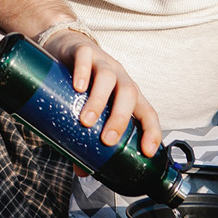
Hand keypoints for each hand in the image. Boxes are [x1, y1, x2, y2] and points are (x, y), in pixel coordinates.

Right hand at [40, 29, 160, 156]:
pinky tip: (78, 87)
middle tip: (106, 140)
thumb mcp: (86, 110)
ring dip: (99, 101)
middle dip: (120, 119)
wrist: (66, 46)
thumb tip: (82, 170)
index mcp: (127, 94)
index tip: (147, 151)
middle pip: (129, 94)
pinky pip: (86, 58)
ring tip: (85, 120)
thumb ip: (85, 139)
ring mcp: (102, 62)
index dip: (152, 131)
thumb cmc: (82, 84)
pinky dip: (84, 72)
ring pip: (108, 78)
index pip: (147, 112)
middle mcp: (119, 77)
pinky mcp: (83, 50)